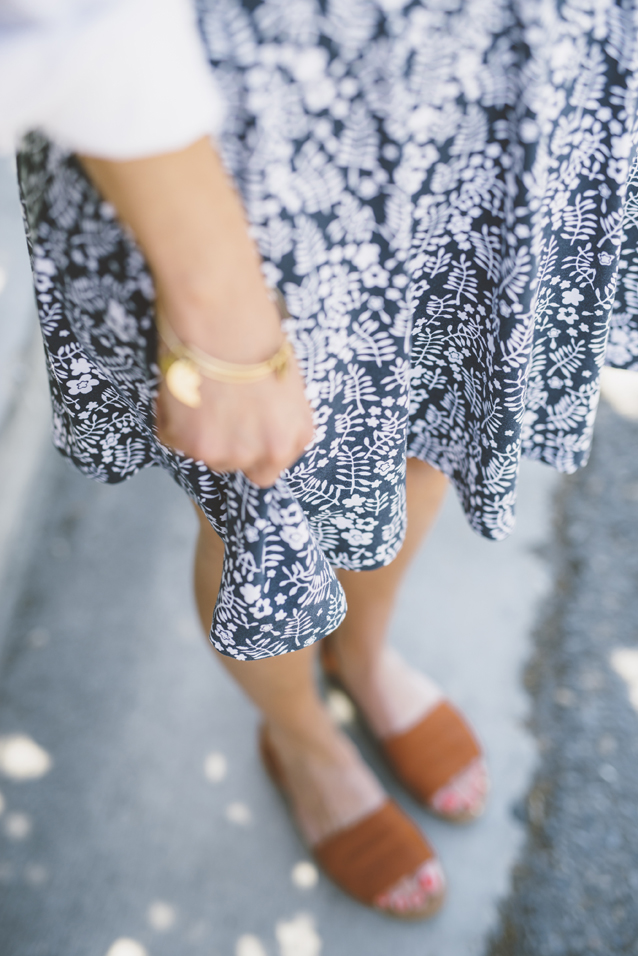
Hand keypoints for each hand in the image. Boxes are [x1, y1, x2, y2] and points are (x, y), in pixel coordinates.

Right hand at [155, 349, 314, 486]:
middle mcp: (266, 451)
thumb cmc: (255, 333)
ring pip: (203, 454)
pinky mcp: (191, 444)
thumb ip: (274, 418)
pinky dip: (170, 416)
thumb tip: (254, 422)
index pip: (268, 469)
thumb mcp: (285, 385)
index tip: (238, 428)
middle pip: (234, 465)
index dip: (249, 448)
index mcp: (295, 436)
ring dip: (196, 431)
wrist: (223, 313)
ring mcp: (229, 452)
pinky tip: (182, 383)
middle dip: (223, 441)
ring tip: (200, 388)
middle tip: (215, 404)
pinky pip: (171, 437)